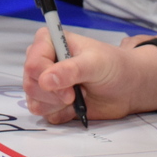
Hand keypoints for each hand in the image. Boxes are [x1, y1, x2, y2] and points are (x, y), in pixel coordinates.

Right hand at [23, 29, 156, 122]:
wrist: (127, 88)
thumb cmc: (113, 66)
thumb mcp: (95, 63)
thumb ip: (71, 70)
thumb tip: (45, 81)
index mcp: (48, 42)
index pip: (32, 63)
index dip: (46, 79)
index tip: (68, 91)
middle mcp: (42, 61)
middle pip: (30, 84)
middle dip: (53, 95)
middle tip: (74, 96)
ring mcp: (45, 83)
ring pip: (34, 101)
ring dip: (56, 106)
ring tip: (77, 98)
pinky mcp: (51, 102)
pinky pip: (44, 115)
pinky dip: (60, 114)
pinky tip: (75, 107)